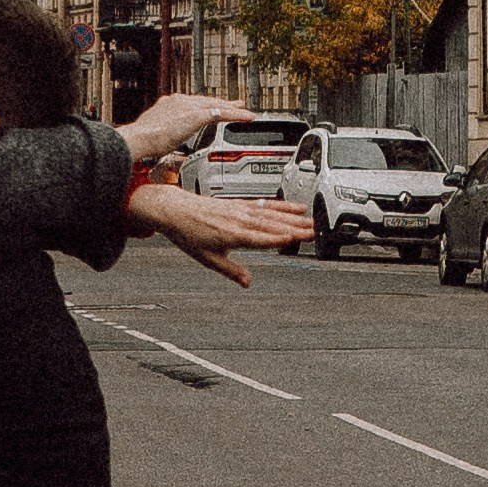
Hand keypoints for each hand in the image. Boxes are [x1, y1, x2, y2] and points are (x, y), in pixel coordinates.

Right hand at [116, 90, 234, 166]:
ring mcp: (189, 106)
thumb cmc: (141, 141)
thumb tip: (162, 147)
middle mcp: (180, 101)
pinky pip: (223, 113)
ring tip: (245, 110)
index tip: (210, 108)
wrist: (139, 138)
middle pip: (207, 101)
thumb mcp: (153, 136)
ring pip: (217, 105)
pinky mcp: (197, 115)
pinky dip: (237, 114)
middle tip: (234, 103)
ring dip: (232, 108)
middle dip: (221, 103)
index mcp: (168, 104)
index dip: (204, 106)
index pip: (192, 103)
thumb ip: (162, 137)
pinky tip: (247, 117)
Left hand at [125, 183, 308, 284]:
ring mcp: (240, 210)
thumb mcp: (207, 258)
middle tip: (313, 233)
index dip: (278, 239)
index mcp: (231, 235)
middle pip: (271, 225)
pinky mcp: (240, 204)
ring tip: (310, 223)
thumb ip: (230, 270)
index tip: (295, 240)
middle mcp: (238, 220)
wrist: (175, 209)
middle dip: (293, 229)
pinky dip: (282, 206)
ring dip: (292, 218)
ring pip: (271, 214)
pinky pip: (265, 204)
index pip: (259, 238)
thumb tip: (247, 282)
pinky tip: (295, 208)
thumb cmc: (188, 233)